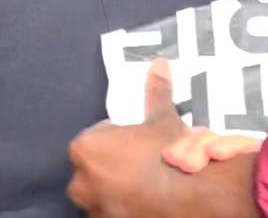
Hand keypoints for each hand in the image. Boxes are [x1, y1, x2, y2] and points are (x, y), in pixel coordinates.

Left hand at [66, 60, 261, 217]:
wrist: (188, 200)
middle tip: (141, 164)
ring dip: (114, 187)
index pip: (97, 137)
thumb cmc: (168, 157)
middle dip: (112, 164)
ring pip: (99, 191)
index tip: (136, 142)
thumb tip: (159, 64)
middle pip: (93, 165)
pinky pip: (108, 211)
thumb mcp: (162, 120)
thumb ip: (156, 92)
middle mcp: (79, 180)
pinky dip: (120, 206)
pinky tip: (143, 201)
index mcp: (86, 148)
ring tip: (144, 184)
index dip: (118, 138)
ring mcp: (90, 208)